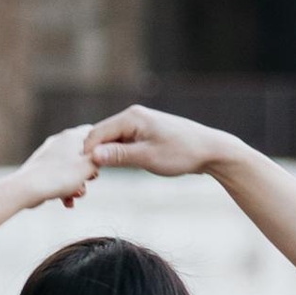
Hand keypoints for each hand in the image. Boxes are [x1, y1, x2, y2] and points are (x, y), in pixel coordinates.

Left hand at [14, 127, 97, 210]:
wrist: (26, 188)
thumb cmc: (59, 177)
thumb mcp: (88, 167)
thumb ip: (100, 158)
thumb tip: (106, 151)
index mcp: (72, 136)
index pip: (95, 133)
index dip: (103, 148)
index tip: (103, 162)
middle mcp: (60, 141)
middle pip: (83, 154)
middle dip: (88, 172)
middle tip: (88, 181)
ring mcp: (49, 154)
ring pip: (71, 168)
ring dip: (76, 184)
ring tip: (75, 196)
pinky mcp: (40, 168)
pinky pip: (58, 177)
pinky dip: (64, 189)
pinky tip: (66, 202)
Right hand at [86, 105, 236, 180]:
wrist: (210, 150)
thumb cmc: (182, 153)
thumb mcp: (148, 158)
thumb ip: (119, 156)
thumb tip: (92, 155)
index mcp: (131, 117)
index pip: (96, 134)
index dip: (87, 154)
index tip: (85, 175)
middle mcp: (132, 116)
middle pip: (101, 135)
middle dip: (93, 154)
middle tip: (90, 178)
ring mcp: (138, 123)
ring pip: (111, 140)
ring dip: (105, 155)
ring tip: (100, 175)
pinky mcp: (144, 132)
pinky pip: (122, 142)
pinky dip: (117, 154)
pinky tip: (115, 167)